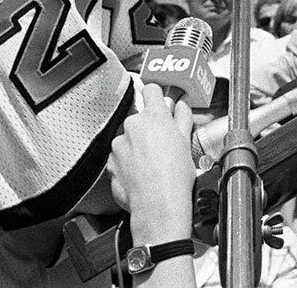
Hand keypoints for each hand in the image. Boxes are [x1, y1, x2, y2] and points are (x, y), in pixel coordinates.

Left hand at [107, 84, 194, 240]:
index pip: (151, 90)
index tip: (161, 103)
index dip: (157, 96)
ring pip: (129, 138)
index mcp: (154, 117)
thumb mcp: (186, 142)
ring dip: (138, 145)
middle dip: (149, 127)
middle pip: (140, 118)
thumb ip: (182, 118)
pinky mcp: (110, 162)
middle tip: (163, 143)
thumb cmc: (174, 177)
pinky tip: (142, 173)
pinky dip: (129, 162)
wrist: (158, 205)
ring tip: (153, 163)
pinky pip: (120, 156)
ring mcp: (118, 144)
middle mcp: (132, 126)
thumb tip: (180, 107)